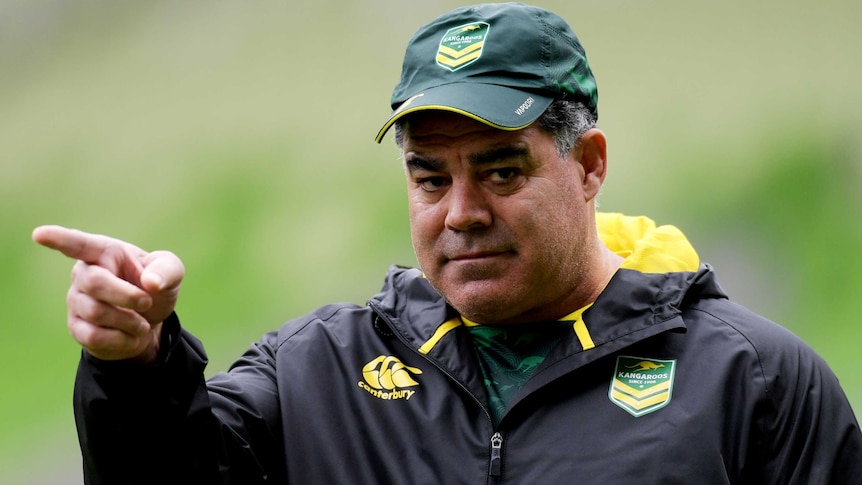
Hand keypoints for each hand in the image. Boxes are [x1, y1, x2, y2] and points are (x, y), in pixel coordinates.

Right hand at [32, 225, 184, 362]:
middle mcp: (84, 273)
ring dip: (129, 320)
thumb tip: (150, 283)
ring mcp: (76, 301)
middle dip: (127, 296)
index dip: (58, 239)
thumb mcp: (171, 272)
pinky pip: (94, 336)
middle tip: (147, 302)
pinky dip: (121, 339)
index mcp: (105, 252)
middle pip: (95, 283)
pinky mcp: (76, 327)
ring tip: (142, 323)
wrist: (150, 322)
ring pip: (96, 312)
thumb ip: (166, 270)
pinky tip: (131, 336)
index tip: (40, 234)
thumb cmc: (155, 287)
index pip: (77, 244)